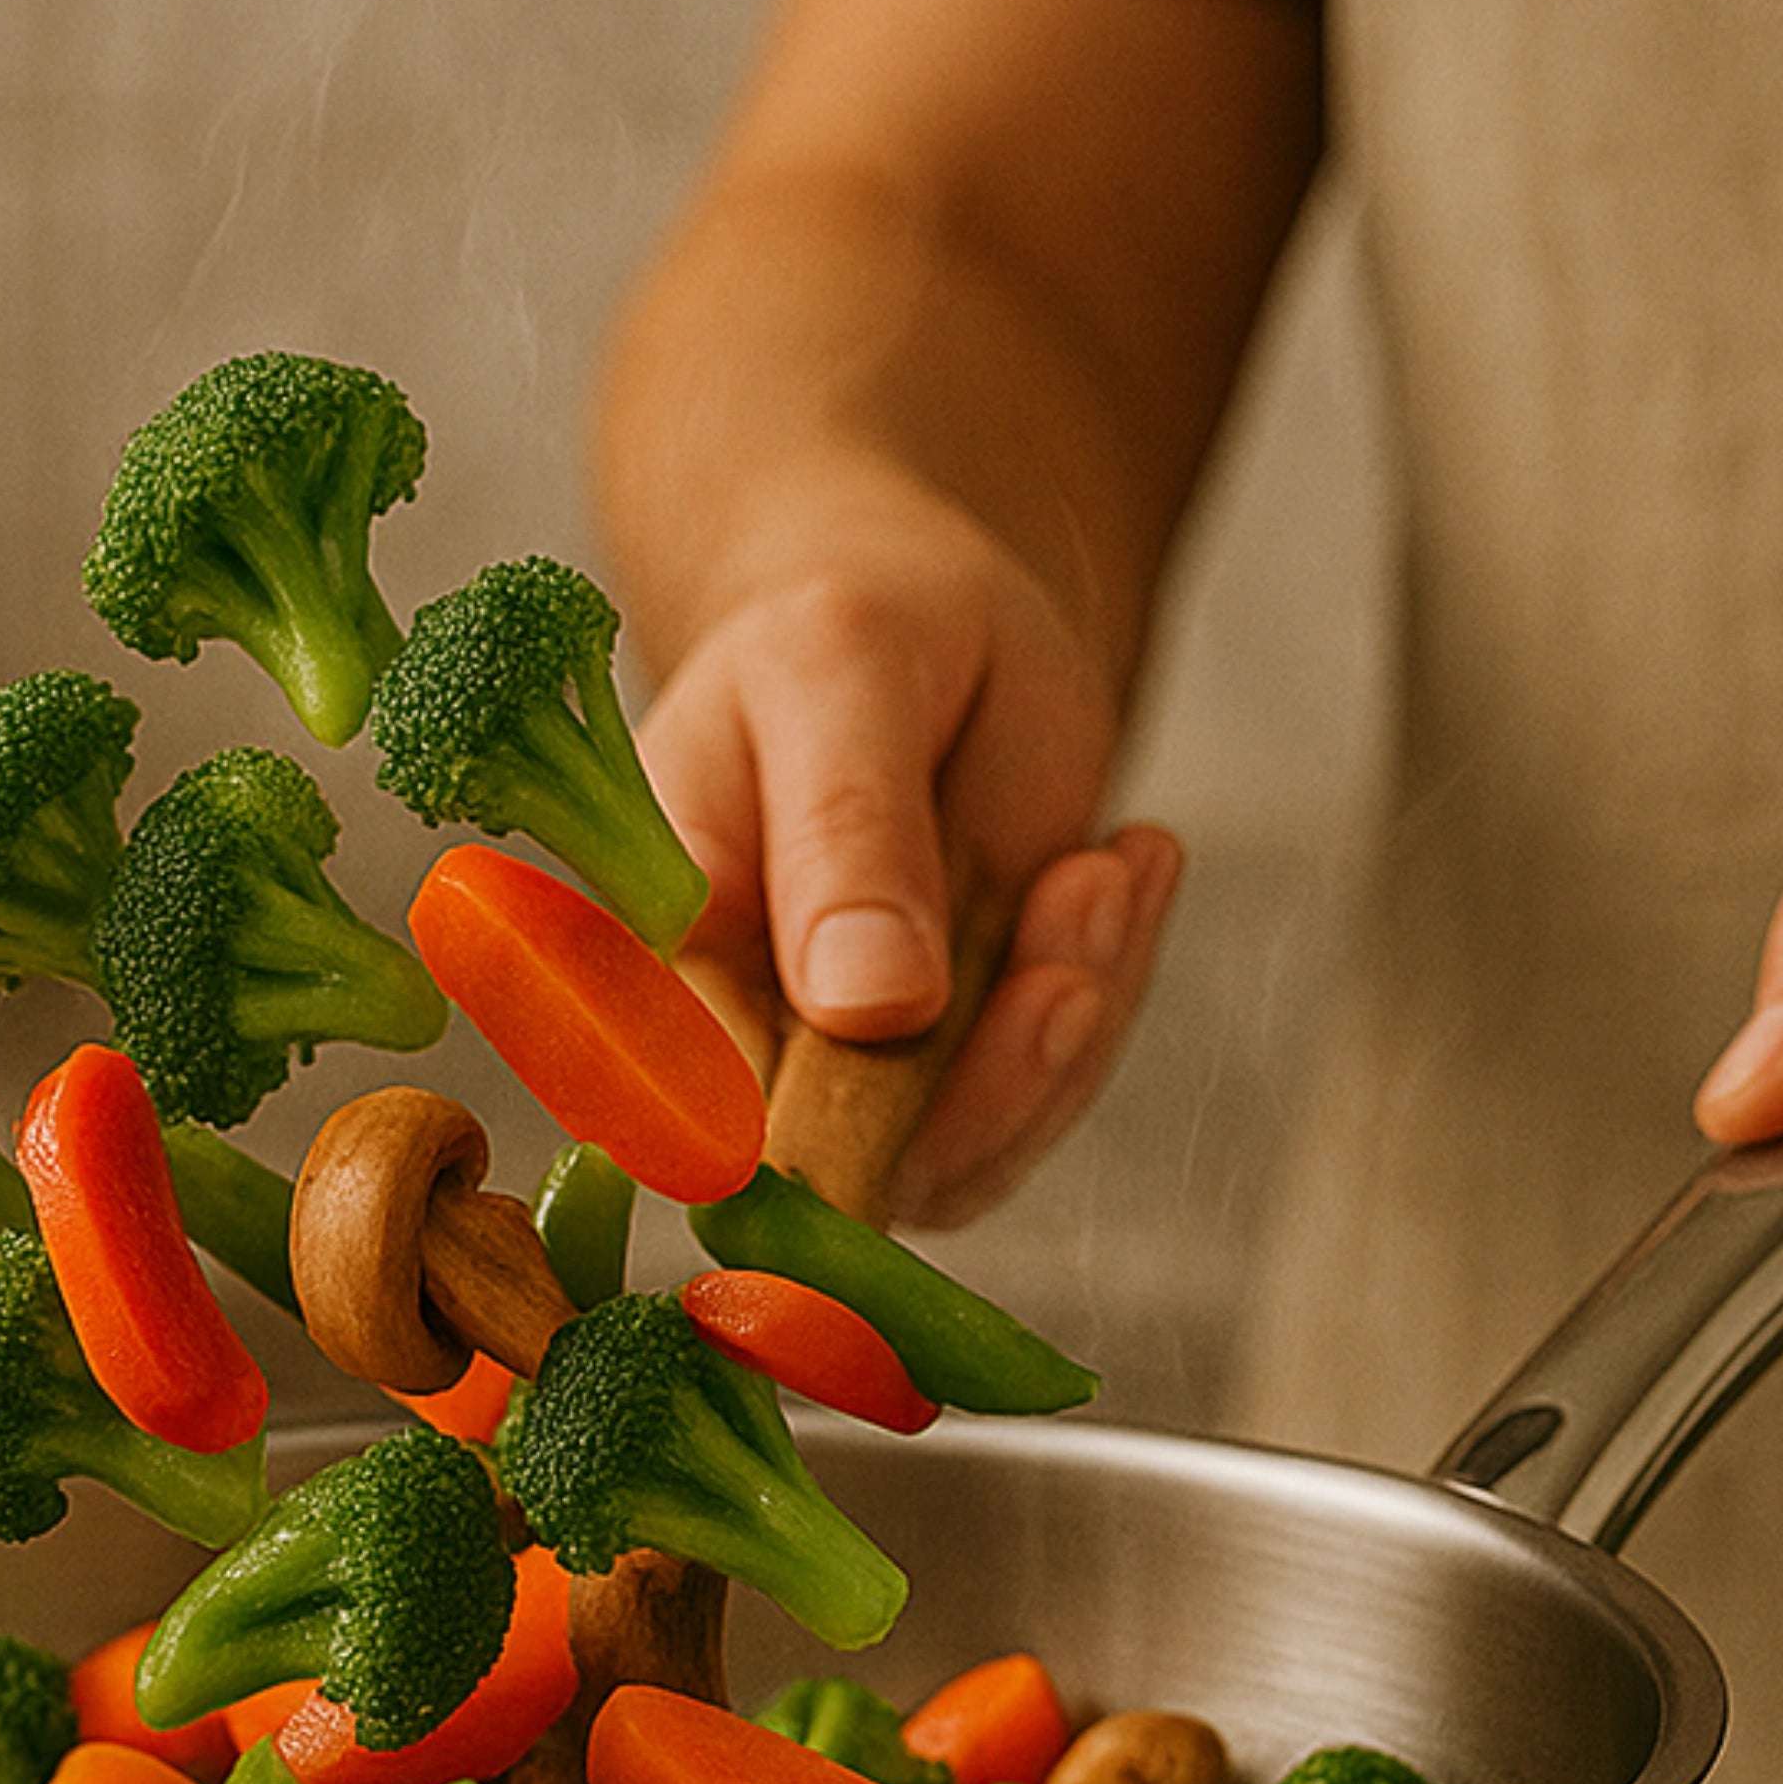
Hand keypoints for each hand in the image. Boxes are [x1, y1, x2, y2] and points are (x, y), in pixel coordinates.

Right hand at [636, 499, 1183, 1227]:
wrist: (937, 618)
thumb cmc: (850, 622)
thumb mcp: (839, 676)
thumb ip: (845, 834)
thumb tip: (864, 1007)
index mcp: (661, 949)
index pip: (699, 1102)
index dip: (793, 1135)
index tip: (911, 1032)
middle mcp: (746, 1037)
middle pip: (857, 1165)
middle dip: (992, 1068)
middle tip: (1082, 900)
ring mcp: (860, 1066)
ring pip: (977, 1141)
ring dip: (1071, 1015)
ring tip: (1101, 867)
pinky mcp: (959, 1065)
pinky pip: (1050, 1084)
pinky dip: (1107, 986)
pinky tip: (1120, 866)